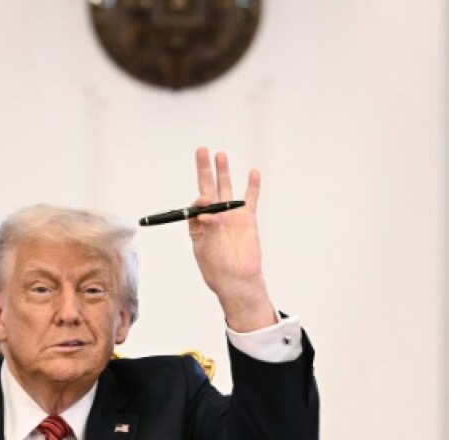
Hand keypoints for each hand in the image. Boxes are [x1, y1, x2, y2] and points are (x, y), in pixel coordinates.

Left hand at [188, 147, 276, 331]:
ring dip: (223, 171)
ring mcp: (231, 216)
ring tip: (220, 155)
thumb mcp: (205, 248)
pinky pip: (250, 199)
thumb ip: (205, 227)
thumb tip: (204, 206)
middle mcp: (213, 216)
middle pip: (208, 187)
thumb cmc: (217, 269)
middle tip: (202, 150)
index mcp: (199, 224)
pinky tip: (253, 173)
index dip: (198, 199)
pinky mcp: (247, 220)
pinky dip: (252, 186)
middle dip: (205, 169)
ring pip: (226, 188)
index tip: (203, 200)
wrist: (237, 280)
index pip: (196, 204)